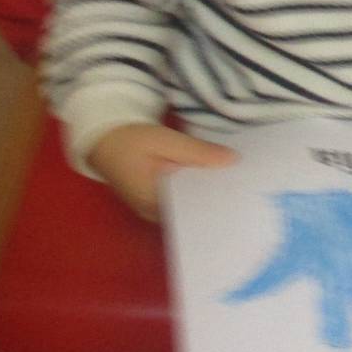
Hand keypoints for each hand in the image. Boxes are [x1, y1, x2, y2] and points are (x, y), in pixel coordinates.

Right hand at [88, 124, 236, 220]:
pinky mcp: (155, 202)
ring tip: (238, 186)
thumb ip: (197, 152)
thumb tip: (233, 160)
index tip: (244, 193)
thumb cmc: (130, 139)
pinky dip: (196, 191)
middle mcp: (154, 214)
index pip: (193, 210)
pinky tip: (215, 181)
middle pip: (192, 211)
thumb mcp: (164, 140)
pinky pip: (181, 201)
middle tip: (247, 189)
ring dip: (207, 195)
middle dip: (217, 200)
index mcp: (153, 203)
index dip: (218, 203)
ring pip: (188, 207)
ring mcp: (153, 210)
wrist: (104, 138)